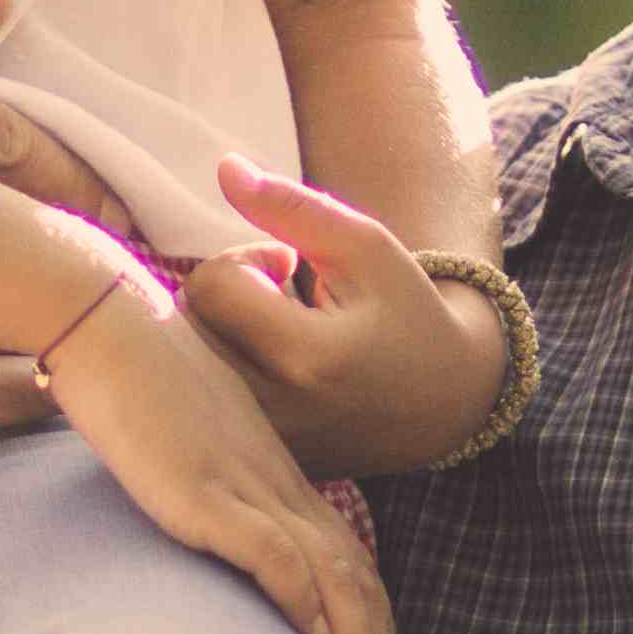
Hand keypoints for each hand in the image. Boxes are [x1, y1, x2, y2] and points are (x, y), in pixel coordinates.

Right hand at [37, 271, 398, 633]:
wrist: (108, 321)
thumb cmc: (135, 372)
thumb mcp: (184, 433)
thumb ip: (203, 470)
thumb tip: (193, 502)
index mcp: (271, 474)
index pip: (341, 555)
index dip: (363, 617)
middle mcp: (273, 484)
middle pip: (351, 575)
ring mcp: (243, 487)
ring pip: (328, 574)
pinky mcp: (204, 492)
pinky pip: (270, 550)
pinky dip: (300, 596)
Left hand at [181, 158, 500, 472]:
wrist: (445, 404)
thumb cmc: (404, 311)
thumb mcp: (365, 246)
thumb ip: (292, 206)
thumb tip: (224, 168)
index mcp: (309, 357)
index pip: (212, 285)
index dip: (244, 260)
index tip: (284, 267)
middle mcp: (279, 413)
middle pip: (188, 328)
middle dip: (222, 297)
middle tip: (277, 296)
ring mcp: (265, 449)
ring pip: (187, 369)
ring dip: (218, 335)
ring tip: (272, 330)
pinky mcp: (258, 465)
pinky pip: (204, 408)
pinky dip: (221, 377)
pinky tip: (269, 369)